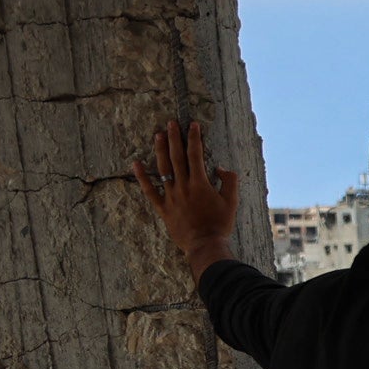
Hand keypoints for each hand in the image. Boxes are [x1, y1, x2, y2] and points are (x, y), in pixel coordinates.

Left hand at [132, 120, 240, 281]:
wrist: (205, 245)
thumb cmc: (220, 224)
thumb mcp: (232, 202)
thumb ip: (229, 181)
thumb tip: (220, 168)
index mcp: (200, 183)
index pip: (196, 155)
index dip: (195, 138)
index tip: (193, 125)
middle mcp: (183, 186)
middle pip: (177, 157)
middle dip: (175, 138)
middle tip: (171, 123)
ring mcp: (171, 196)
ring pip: (163, 169)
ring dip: (160, 151)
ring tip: (158, 135)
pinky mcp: (163, 207)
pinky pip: (150, 190)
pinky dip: (142, 177)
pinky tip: (135, 163)